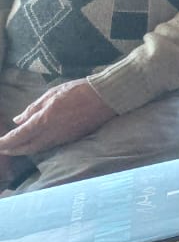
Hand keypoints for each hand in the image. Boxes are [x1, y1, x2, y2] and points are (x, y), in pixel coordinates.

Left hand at [0, 79, 117, 157]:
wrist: (105, 98)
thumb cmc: (78, 91)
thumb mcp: (51, 94)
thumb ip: (33, 108)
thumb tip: (18, 120)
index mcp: (43, 121)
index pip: (18, 136)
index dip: (5, 142)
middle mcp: (51, 134)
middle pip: (27, 148)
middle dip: (13, 150)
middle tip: (3, 149)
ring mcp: (62, 138)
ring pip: (38, 149)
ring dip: (25, 150)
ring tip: (16, 148)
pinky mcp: (71, 139)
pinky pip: (50, 146)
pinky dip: (39, 147)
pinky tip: (37, 142)